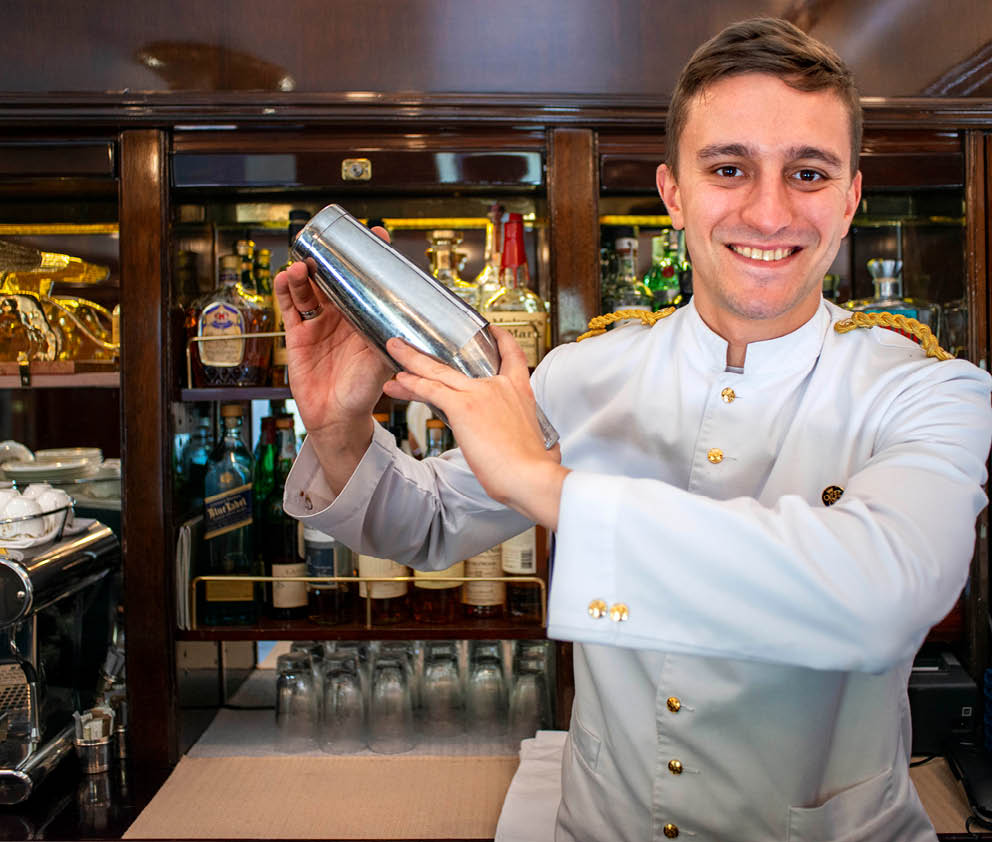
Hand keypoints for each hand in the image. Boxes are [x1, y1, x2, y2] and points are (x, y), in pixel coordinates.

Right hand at [273, 226, 395, 489]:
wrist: (338, 417)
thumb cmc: (364, 392)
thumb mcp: (383, 363)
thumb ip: (391, 342)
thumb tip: (409, 325)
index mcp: (365, 318)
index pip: (369, 282)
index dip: (370, 259)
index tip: (377, 235)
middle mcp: (342, 316)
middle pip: (335, 278)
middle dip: (332, 259)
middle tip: (330, 244)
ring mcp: (319, 323)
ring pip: (310, 289)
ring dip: (305, 274)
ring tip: (304, 267)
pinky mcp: (298, 334)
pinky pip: (290, 307)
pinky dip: (286, 291)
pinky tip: (285, 278)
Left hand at [381, 326, 567, 528]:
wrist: (532, 476)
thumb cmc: (537, 467)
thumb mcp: (544, 443)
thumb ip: (535, 438)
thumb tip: (545, 449)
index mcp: (521, 392)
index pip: (512, 355)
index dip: (500, 339)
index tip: (491, 330)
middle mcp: (501, 385)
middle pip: (463, 361)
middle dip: (442, 349)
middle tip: (424, 339)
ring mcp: (481, 393)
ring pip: (439, 371)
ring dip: (413, 360)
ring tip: (395, 349)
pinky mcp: (464, 406)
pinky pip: (432, 389)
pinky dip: (413, 384)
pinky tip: (399, 381)